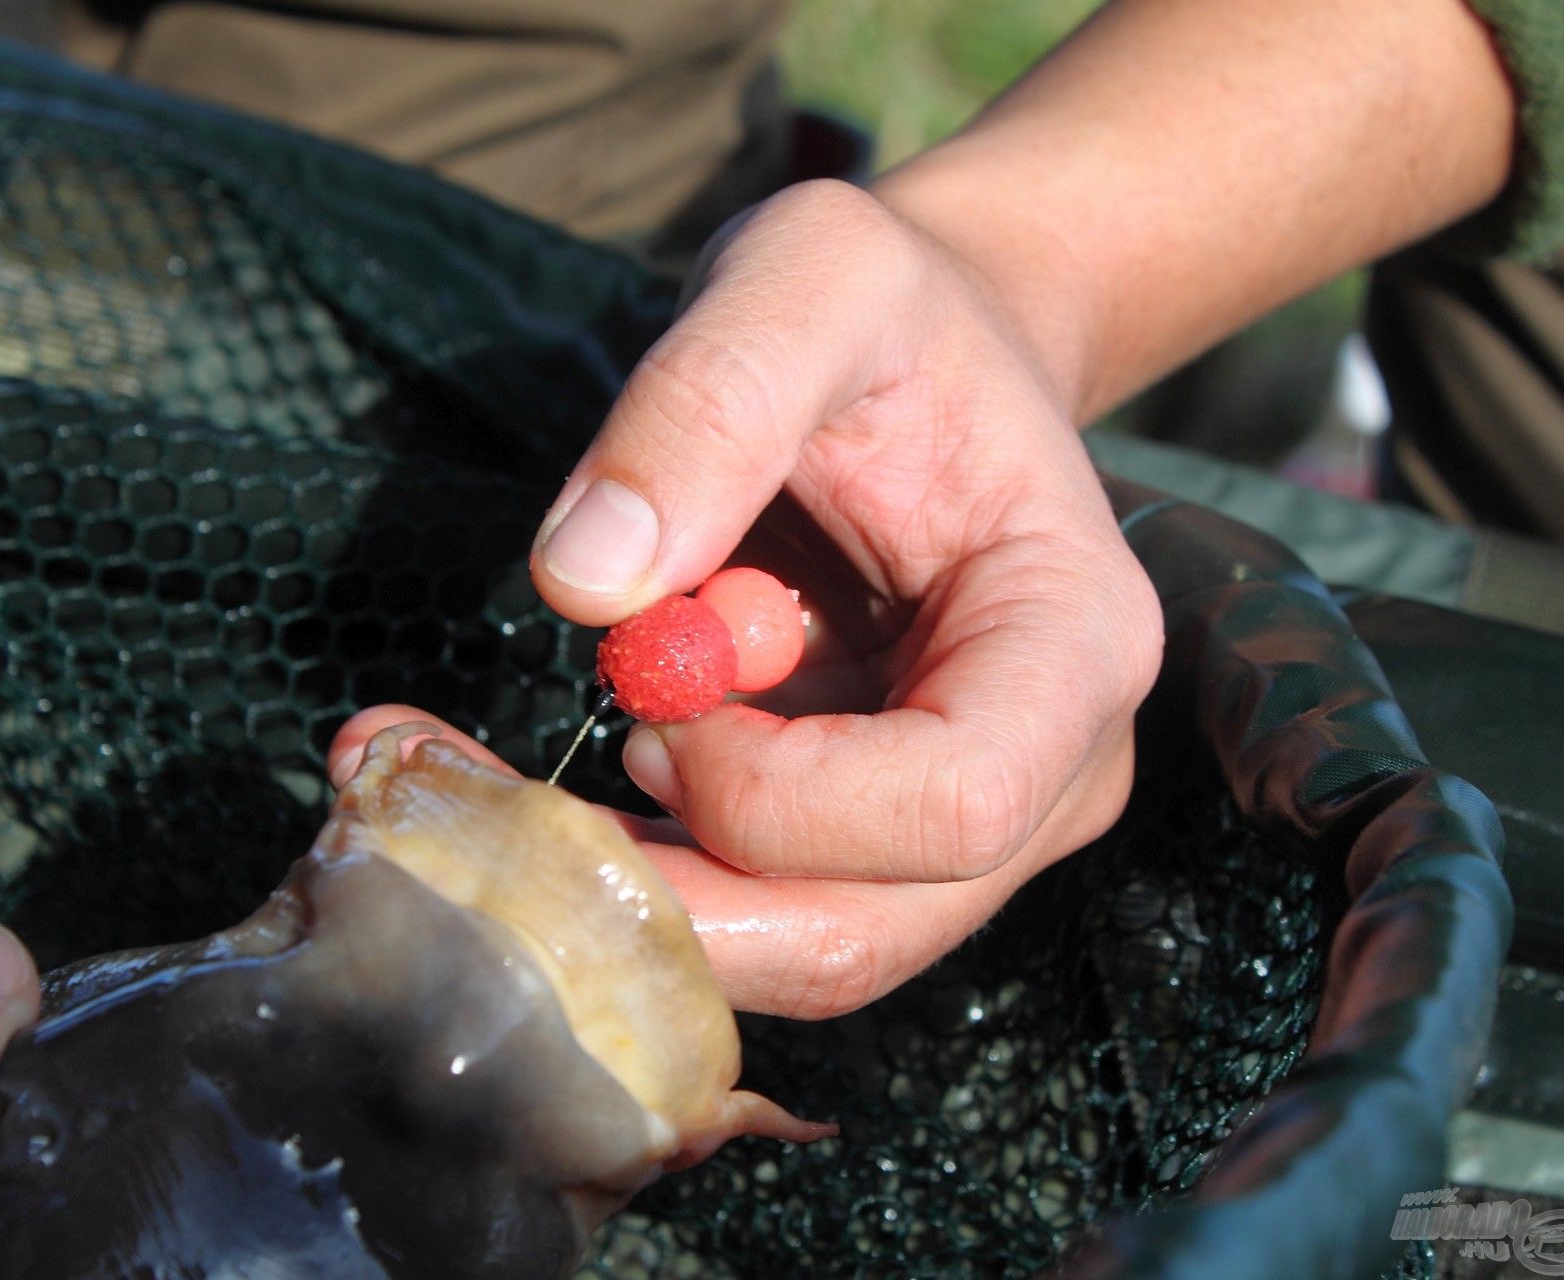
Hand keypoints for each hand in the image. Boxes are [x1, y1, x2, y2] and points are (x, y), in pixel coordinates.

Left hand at [518, 178, 1163, 1017]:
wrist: (928, 356)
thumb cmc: (892, 313)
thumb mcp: (812, 276)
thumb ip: (710, 402)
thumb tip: (586, 582)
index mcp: (1072, 641)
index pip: (953, 805)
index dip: (776, 793)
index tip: (653, 705)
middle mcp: (1050, 770)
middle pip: (865, 930)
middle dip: (669, 894)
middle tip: (505, 806)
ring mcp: (968, 826)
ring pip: (799, 949)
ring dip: (632, 895)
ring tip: (491, 777)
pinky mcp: (874, 841)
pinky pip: (757, 913)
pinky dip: (634, 879)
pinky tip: (527, 798)